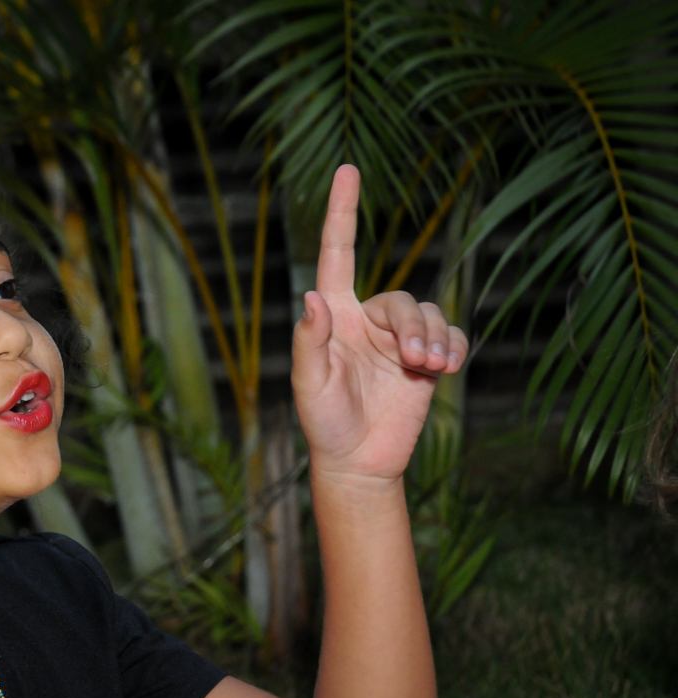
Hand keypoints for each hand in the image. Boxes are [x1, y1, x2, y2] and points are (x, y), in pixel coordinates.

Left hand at [292, 165, 468, 482]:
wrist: (359, 461)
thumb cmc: (324, 423)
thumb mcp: (310, 386)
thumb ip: (310, 343)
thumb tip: (311, 298)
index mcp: (335, 317)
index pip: (339, 255)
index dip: (343, 212)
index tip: (348, 169)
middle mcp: (368, 321)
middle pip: (400, 299)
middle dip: (413, 327)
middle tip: (415, 363)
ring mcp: (399, 340)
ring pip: (428, 314)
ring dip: (434, 338)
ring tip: (430, 369)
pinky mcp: (427, 361)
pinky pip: (450, 336)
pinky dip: (454, 347)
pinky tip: (447, 369)